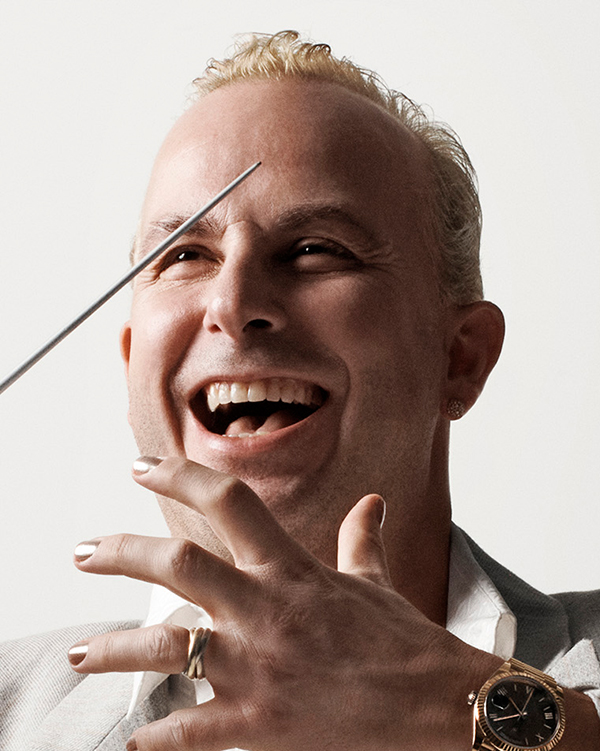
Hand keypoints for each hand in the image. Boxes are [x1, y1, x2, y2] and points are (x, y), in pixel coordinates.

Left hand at [71, 456, 500, 750]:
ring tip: (79, 652)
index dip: (180, 474)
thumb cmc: (405, 642)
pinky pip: (188, 731)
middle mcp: (267, 609)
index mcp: (292, 569)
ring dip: (114, 650)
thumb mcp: (375, 583)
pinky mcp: (260, 726)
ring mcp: (260, 668)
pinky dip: (154, 737)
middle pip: (178, 563)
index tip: (140, 467)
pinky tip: (133, 739)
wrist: (441, 707)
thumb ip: (362, 538)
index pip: (228, 501)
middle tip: (81, 552)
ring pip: (167, 648)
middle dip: (120, 552)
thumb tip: (373, 502)